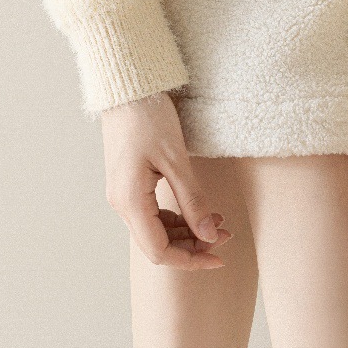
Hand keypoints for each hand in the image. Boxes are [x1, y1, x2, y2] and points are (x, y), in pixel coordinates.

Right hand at [101, 91, 230, 269]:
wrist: (125, 87)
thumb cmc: (148, 117)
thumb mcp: (177, 161)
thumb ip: (193, 202)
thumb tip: (210, 237)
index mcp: (130, 202)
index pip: (160, 251)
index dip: (191, 260)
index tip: (220, 257)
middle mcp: (122, 204)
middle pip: (158, 245)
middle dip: (193, 246)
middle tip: (226, 234)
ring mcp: (123, 195)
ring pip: (156, 230)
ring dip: (187, 232)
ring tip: (218, 220)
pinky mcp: (129, 185)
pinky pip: (152, 214)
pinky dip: (176, 218)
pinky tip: (198, 210)